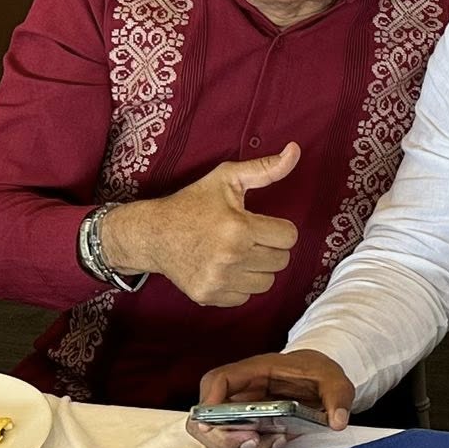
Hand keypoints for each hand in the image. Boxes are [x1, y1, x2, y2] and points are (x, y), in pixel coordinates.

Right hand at [100, 143, 301, 306]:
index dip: (278, 228)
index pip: (289, 237)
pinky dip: (240, 284)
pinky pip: (245, 297)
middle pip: (281, 260)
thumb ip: (266, 168)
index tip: (260, 224)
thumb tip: (296, 150)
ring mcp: (218, 279)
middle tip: (249, 237)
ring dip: (258, 268)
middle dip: (269, 247)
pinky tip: (226, 268)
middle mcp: (231, 257)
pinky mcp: (208, 296)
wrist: (153, 234)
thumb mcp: (227, 178)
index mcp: (239, 228)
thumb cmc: (192, 203)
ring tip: (239, 252)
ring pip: (267, 282)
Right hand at [188, 350, 354, 447]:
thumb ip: (338, 396)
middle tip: (255, 440)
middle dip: (224, 439)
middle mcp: (237, 397)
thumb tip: (337, 420)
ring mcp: (236, 419)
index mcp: (253, 373)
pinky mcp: (243, 437)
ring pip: (214, 445)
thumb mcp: (333, 378)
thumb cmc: (316, 374)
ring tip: (274, 441)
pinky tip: (272, 447)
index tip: (213, 422)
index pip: (216, 381)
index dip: (208, 401)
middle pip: (204, 420)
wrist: (316, 382)